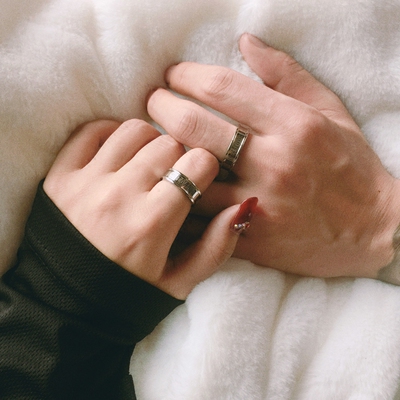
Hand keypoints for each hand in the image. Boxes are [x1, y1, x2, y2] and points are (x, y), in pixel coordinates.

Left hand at [43, 120, 255, 298]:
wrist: (64, 308)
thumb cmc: (127, 297)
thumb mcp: (180, 284)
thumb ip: (216, 246)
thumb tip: (244, 206)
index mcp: (153, 223)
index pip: (198, 163)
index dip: (207, 167)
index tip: (200, 179)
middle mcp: (119, 196)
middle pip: (168, 142)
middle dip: (180, 156)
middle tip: (173, 177)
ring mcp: (85, 183)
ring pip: (133, 130)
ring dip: (149, 142)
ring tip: (148, 165)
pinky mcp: (59, 177)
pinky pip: (91, 131)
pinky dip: (111, 134)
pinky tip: (120, 155)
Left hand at [146, 33, 399, 278]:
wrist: (371, 230)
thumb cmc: (351, 167)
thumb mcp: (329, 111)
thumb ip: (286, 74)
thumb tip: (245, 43)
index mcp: (293, 125)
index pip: (222, 89)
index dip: (187, 76)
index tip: (173, 75)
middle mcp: (273, 163)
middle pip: (192, 127)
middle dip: (161, 106)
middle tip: (154, 101)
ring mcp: (259, 203)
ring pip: (188, 174)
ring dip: (164, 152)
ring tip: (158, 141)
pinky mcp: (251, 237)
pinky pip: (198, 216)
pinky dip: (179, 196)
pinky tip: (170, 182)